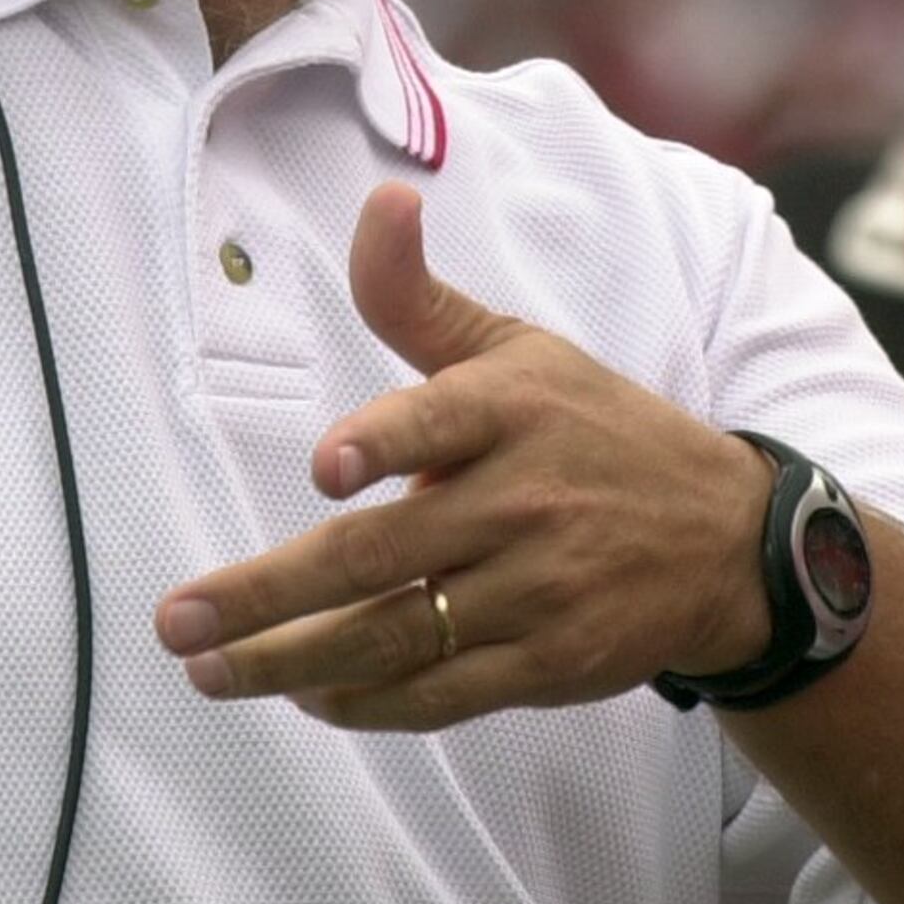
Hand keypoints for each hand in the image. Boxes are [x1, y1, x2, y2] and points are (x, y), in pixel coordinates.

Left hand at [153, 183, 777, 728]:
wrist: (723, 538)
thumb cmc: (590, 430)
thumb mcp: (518, 350)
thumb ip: (419, 296)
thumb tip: (381, 201)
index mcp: (514, 408)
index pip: (444, 421)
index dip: (385, 443)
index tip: (326, 468)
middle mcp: (525, 500)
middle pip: (384, 553)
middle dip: (270, 593)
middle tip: (179, 620)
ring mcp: (538, 589)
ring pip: (399, 635)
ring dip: (293, 662)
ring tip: (211, 669)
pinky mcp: (549, 662)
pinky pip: (442, 693)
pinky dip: (368, 702)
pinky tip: (303, 696)